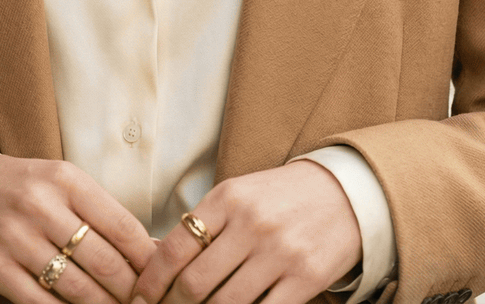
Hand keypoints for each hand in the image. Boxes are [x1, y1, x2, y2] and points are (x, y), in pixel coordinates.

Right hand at [0, 152, 155, 303]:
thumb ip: (100, 211)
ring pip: (76, 287)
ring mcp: (17, 238)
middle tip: (146, 302)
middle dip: (131, 290)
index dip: (147, 259)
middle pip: (104, 261)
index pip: (123, 225)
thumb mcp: (61, 182)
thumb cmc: (21, 185)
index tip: (161, 275)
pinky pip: (40, 302)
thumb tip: (149, 247)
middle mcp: (43, 206)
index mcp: (67, 179)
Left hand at [132, 161, 361, 303]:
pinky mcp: (305, 279)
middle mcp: (251, 223)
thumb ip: (206, 224)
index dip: (152, 281)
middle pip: (195, 283)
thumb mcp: (240, 194)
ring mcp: (279, 253)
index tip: (140, 298)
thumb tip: (162, 265)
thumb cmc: (280, 197)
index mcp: (228, 198)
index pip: (175, 247)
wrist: (344, 192)